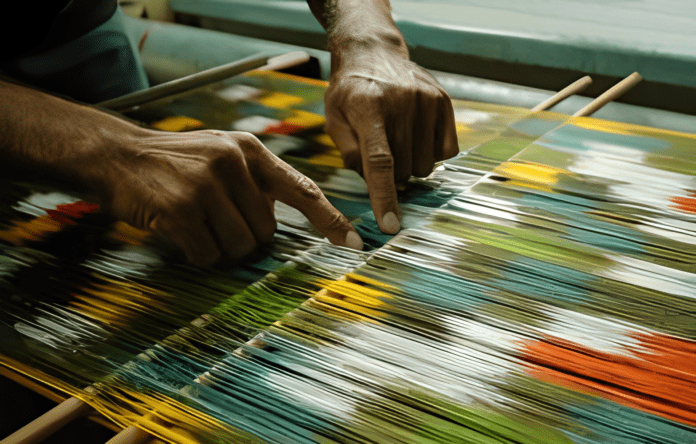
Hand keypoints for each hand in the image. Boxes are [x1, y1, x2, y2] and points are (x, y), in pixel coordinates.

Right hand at [96, 129, 362, 264]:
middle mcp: (234, 162)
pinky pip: (210, 255)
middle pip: (267, 233)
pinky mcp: (183, 209)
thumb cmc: (177, 162)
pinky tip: (181, 233)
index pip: (304, 190)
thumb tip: (278, 230)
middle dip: (246, 240)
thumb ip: (256, 184)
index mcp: (251, 151)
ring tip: (199, 227)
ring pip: (241, 247)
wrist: (118, 155)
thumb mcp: (222, 154)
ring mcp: (207, 184)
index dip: (330, 220)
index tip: (354, 243)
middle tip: (217, 224)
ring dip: (222, 250)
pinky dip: (199, 254)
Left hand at [324, 41, 458, 233]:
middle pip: (405, 170)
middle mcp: (401, 102)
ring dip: (411, 165)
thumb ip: (351, 153)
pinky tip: (416, 136)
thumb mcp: (335, 120)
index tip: (390, 226)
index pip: (380, 162)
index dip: (385, 198)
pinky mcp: (444, 102)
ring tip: (397, 141)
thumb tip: (373, 183)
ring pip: (426, 166)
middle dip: (392, 176)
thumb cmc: (349, 93)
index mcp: (368, 107)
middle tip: (381, 155)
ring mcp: (426, 100)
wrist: (373, 53)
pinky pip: (446, 152)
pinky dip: (431, 154)